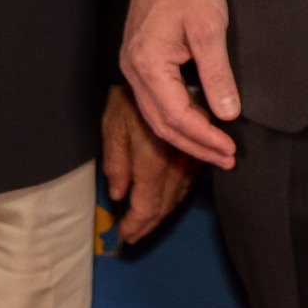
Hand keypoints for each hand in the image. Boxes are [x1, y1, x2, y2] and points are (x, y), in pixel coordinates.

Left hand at [99, 85, 196, 246]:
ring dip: (163, 212)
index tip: (123, 236)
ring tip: (148, 223)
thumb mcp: (112, 129)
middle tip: (133, 236)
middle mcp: (174, 164)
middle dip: (148, 224)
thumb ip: (116, 165)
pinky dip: (177, 196)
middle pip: (164, 206)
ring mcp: (187, 157)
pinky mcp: (194, 149)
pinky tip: (169, 200)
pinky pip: (190, 181)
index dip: (134, 225)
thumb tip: (118, 194)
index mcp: (151, 162)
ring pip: (178, 196)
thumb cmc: (126, 98)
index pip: (146, 206)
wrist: (157, 71)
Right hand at [120, 0, 240, 169]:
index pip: (177, 116)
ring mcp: (134, 68)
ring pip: (158, 117)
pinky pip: (156, 102)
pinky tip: (199, 124)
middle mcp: (134, 71)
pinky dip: (178, 119)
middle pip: (163, 125)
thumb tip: (228, 114)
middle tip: (227, 159)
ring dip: (187, 136)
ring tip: (216, 149)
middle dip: (197, 146)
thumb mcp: (210, 28)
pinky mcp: (141, 62)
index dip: (205, 138)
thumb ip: (218, 74)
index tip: (230, 149)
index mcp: (148, 64)